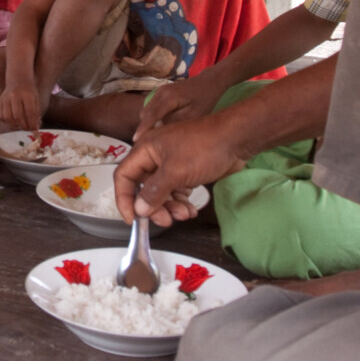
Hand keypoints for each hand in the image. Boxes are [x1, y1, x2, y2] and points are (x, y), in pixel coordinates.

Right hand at [0, 83, 42, 131]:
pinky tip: (13, 121)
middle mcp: (14, 95)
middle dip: (23, 126)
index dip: (32, 123)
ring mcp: (5, 98)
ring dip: (14, 125)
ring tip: (20, 125)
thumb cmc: (29, 92)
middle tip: (27, 129)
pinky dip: (7, 122)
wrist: (18, 80)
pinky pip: (1, 116)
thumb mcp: (36, 100)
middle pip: (17, 116)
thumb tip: (35, 129)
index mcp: (27, 94)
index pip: (29, 112)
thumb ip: (36, 114)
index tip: (34, 129)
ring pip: (8, 117)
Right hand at [112, 120, 246, 227]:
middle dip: (153, 207)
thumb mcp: (175, 172)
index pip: (124, 176)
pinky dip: (181, 202)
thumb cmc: (203, 148)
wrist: (235, 139)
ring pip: (161, 193)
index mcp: (145, 149)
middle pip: (143, 188)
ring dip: (170, 207)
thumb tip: (139, 209)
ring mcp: (171, 164)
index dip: (124, 198)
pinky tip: (191, 210)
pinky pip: (175, 191)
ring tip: (185, 214)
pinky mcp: (185, 171)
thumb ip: (154, 192)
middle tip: (166, 220)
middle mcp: (154, 157)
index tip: (132, 219)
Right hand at [135, 73, 228, 140]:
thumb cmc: (205, 100)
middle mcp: (161, 92)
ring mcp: (159, 91)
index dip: (143, 128)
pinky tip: (160, 128)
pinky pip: (151, 107)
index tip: (135, 140)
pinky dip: (151, 118)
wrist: (209, 82)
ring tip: (153, 138)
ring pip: (147, 110)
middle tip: (146, 144)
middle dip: (143, 128)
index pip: (152, 115)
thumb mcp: (194, 115)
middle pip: (145, 113)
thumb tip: (159, 131)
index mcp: (169, 98)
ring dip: (147, 123)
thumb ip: (176, 123)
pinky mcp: (161, 93)